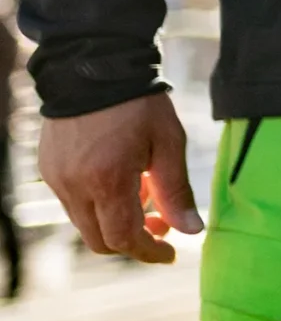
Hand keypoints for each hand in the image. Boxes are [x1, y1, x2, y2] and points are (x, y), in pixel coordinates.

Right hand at [37, 92, 201, 262]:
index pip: (124, 238)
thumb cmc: (139, 103)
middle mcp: (74, 186)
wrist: (95, 65)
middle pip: (99, 240)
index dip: (149, 252)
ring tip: (146, 194)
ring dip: (116, 221)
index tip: (171, 254)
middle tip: (162, 227)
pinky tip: (122, 179)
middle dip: (132, 242)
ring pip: (85, 222)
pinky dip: (98, 203)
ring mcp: (57, 179)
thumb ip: (177, 191)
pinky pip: (73, 201)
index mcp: (107, 181)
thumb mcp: (169, 143)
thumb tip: (191, 230)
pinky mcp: (49, 168)